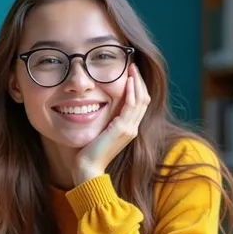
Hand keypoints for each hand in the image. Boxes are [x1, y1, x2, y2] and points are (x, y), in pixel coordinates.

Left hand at [73, 64, 150, 184]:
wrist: (88, 167)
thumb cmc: (89, 151)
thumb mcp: (100, 130)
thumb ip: (105, 120)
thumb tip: (99, 104)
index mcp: (129, 128)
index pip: (140, 103)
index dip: (138, 87)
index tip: (131, 73)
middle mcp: (133, 128)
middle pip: (144, 99)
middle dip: (140, 81)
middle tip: (133, 66)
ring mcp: (130, 129)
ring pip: (140, 100)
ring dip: (137, 82)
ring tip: (132, 68)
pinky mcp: (123, 129)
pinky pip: (131, 105)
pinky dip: (131, 91)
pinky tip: (128, 80)